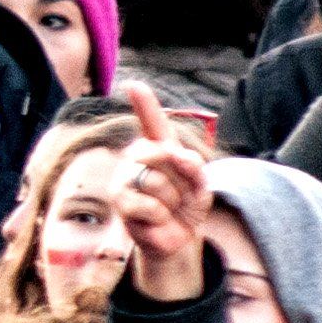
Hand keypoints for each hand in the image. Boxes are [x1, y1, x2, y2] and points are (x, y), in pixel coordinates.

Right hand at [120, 84, 214, 301]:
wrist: (177, 237)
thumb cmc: (187, 205)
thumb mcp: (201, 185)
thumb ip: (195, 167)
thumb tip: (176, 154)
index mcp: (158, 147)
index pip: (152, 121)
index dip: (144, 103)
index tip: (135, 85)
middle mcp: (136, 158)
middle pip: (161, 153)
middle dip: (179, 178)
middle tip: (178, 194)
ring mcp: (124, 179)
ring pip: (157, 183)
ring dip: (172, 201)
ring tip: (167, 208)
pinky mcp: (120, 203)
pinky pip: (151, 207)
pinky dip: (162, 217)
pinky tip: (156, 220)